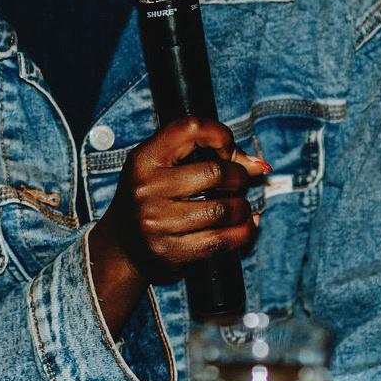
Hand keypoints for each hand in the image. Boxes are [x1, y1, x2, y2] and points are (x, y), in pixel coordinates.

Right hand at [88, 117, 269, 332]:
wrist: (121, 245)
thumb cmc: (151, 197)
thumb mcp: (163, 167)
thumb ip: (204, 155)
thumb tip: (259, 165)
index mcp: (144, 159)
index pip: (190, 128)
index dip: (220, 134)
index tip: (228, 149)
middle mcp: (146, 188)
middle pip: (215, 172)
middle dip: (238, 176)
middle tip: (239, 182)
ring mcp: (157, 222)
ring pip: (223, 209)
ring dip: (242, 207)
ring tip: (240, 206)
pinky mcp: (170, 251)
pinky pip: (221, 240)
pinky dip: (243, 232)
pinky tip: (246, 225)